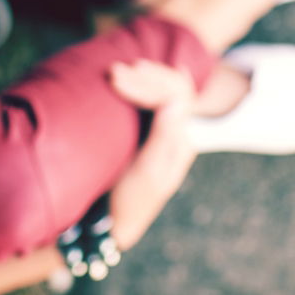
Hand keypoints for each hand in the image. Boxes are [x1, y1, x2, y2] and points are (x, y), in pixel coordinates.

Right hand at [107, 59, 196, 249]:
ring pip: (162, 94)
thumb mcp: (146, 172)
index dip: (148, 82)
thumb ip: (163, 137)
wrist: (113, 223)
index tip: (115, 78)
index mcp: (181, 143)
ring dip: (141, 80)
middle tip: (113, 71)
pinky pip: (151, 102)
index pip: (174, 97)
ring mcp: (163, 135)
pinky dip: (139, 88)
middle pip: (171, 91)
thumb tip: (175, 100)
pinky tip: (133, 77)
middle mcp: (177, 135)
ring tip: (114, 72)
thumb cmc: (128, 200)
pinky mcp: (147, 137)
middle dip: (144, 77)